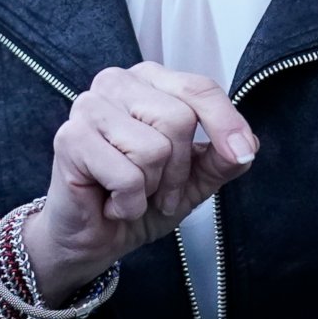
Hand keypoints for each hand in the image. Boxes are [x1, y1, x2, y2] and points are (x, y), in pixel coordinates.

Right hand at [20, 63, 257, 302]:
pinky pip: (127, 175)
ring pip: (154, 148)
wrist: (94, 237)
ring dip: (151, 188)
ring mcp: (89, 107)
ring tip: (131, 193)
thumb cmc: (138, 198)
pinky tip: (111, 203)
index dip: (226, 123)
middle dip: (178, 170)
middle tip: (158, 191)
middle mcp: (116, 83)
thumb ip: (221, 159)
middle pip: (180, 119)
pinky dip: (128, 203)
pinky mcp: (70, 138)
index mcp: (148, 81)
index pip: (199, 88)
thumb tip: (247, 146)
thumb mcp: (193, 179)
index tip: (243, 153)